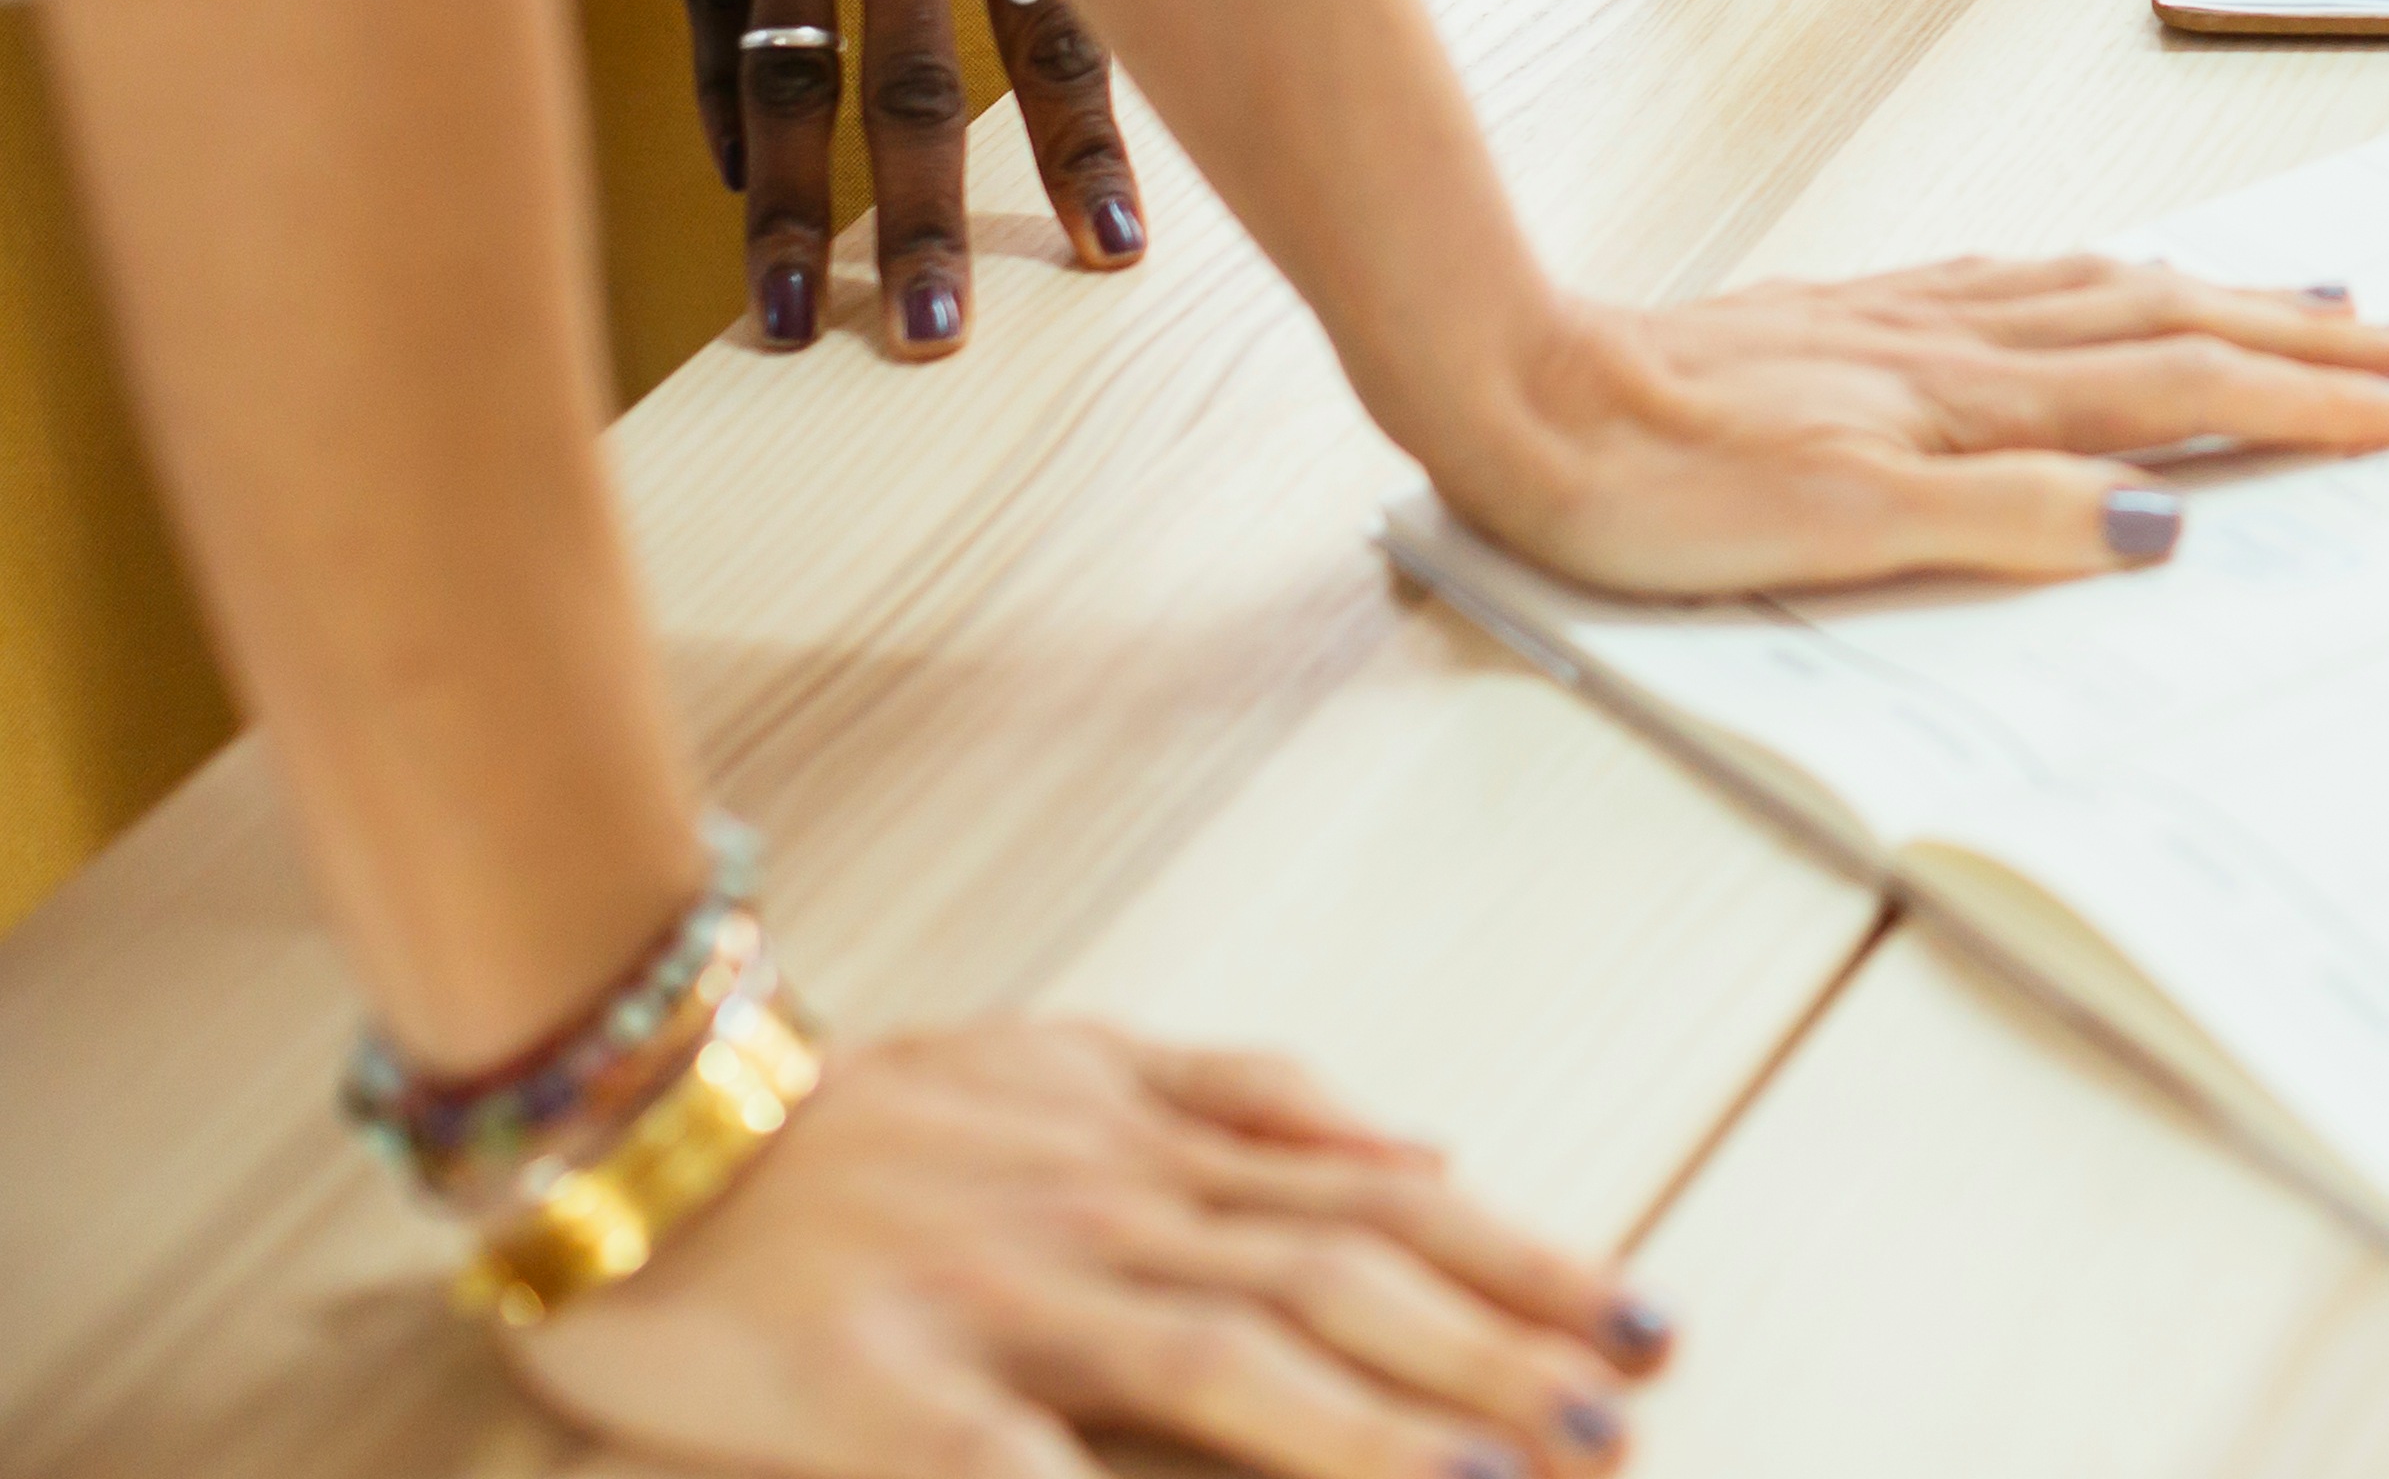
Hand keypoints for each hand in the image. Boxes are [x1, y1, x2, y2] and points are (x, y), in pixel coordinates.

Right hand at [513, 1017, 1664, 1478]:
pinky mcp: (878, 1386)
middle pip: (1338, 1285)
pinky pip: (1001, 1465)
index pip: (1385, 1205)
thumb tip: (1426, 1144)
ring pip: (1217, 1358)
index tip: (1643, 1327)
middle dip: (1493, 1357)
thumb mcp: (1076, 1057)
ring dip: (1363, 1428)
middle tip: (1621, 1425)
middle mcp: (1106, 1211)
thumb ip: (1250, 1098)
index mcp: (1156, 1144)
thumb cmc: (865, 1113)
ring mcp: (998, 1295)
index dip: (1525, 1265)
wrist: (639, 1117)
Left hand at [1436, 258, 2388, 595]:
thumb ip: (2008, 523)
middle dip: (2305, 337)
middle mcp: (1966, 344)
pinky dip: (2115, 280)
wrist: (1522, 391)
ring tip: (2319, 295)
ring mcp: (1916, 319)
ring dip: (2232, 297)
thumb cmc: (1659, 486)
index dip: (2303, 401)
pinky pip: (2034, 281)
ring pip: (2114, 293)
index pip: (2182, 393)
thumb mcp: (1836, 536)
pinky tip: (2121, 277)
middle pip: (2176, 325)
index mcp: (1976, 402)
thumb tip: (2164, 527)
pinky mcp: (1863, 311)